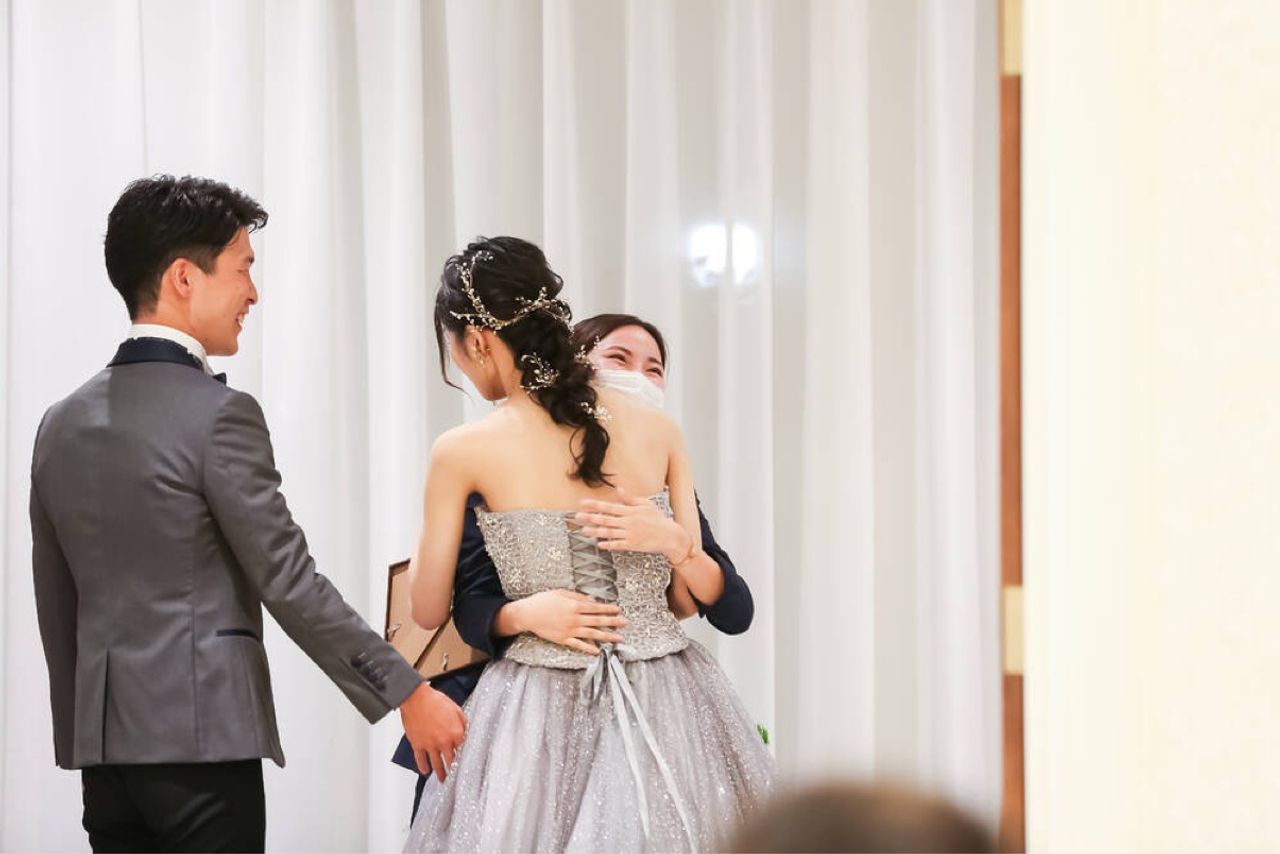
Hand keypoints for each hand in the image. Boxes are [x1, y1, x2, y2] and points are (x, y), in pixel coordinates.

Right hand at [400, 682, 466, 782]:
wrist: (416, 698)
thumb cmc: (435, 700)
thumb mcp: (456, 708)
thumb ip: (463, 722)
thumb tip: (467, 729)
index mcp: (456, 733)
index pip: (463, 750)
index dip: (465, 757)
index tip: (467, 764)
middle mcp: (444, 742)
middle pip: (451, 761)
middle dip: (454, 770)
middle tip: (456, 778)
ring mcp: (430, 745)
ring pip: (436, 764)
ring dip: (440, 774)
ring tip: (443, 780)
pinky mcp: (418, 745)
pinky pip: (420, 760)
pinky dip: (423, 767)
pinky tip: (425, 771)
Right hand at [508, 589, 626, 654]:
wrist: (528, 614)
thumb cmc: (543, 600)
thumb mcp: (561, 593)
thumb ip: (578, 597)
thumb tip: (593, 601)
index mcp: (574, 605)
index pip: (596, 607)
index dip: (608, 608)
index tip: (618, 609)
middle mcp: (574, 619)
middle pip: (597, 621)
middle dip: (613, 622)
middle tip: (625, 623)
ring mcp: (569, 630)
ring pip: (592, 634)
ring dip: (606, 636)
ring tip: (618, 638)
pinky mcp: (563, 639)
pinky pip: (578, 645)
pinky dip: (588, 648)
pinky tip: (597, 651)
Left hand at [575, 486, 691, 561]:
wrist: (669, 535)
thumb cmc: (657, 518)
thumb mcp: (645, 504)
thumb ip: (630, 498)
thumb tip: (618, 489)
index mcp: (630, 511)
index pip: (608, 507)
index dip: (595, 505)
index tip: (582, 503)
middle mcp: (628, 522)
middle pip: (605, 519)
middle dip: (590, 518)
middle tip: (577, 516)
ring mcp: (629, 534)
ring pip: (609, 533)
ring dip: (595, 532)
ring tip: (583, 531)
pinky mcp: (632, 545)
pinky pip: (617, 545)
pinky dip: (608, 544)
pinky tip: (599, 544)